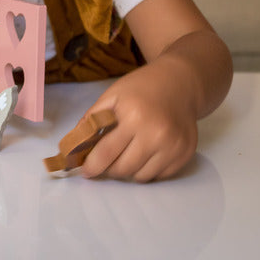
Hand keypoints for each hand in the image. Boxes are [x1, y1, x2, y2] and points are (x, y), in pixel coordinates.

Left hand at [79, 63, 198, 181]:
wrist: (179, 82)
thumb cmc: (140, 88)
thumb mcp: (111, 96)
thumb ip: (91, 120)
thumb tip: (74, 147)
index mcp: (134, 117)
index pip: (106, 152)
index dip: (92, 165)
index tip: (85, 171)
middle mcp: (157, 134)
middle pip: (123, 169)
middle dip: (109, 168)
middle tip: (106, 160)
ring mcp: (174, 146)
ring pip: (141, 177)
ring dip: (129, 170)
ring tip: (127, 152)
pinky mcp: (185, 154)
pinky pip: (159, 176)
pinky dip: (148, 169)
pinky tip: (146, 152)